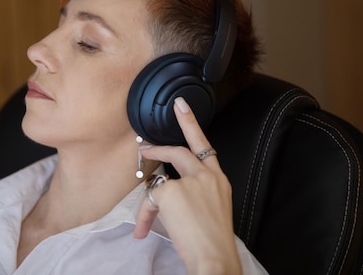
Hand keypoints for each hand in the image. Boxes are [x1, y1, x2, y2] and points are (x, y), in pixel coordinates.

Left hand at [133, 97, 241, 274]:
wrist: (214, 257)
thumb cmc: (212, 239)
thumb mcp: (212, 208)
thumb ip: (195, 191)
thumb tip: (167, 189)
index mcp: (219, 180)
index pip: (205, 146)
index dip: (191, 123)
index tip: (181, 106)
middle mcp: (207, 176)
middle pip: (180, 151)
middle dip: (160, 146)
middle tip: (144, 142)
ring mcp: (190, 182)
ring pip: (160, 181)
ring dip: (150, 198)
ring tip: (144, 217)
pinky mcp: (172, 192)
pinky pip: (150, 199)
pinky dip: (144, 215)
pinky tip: (144, 229)